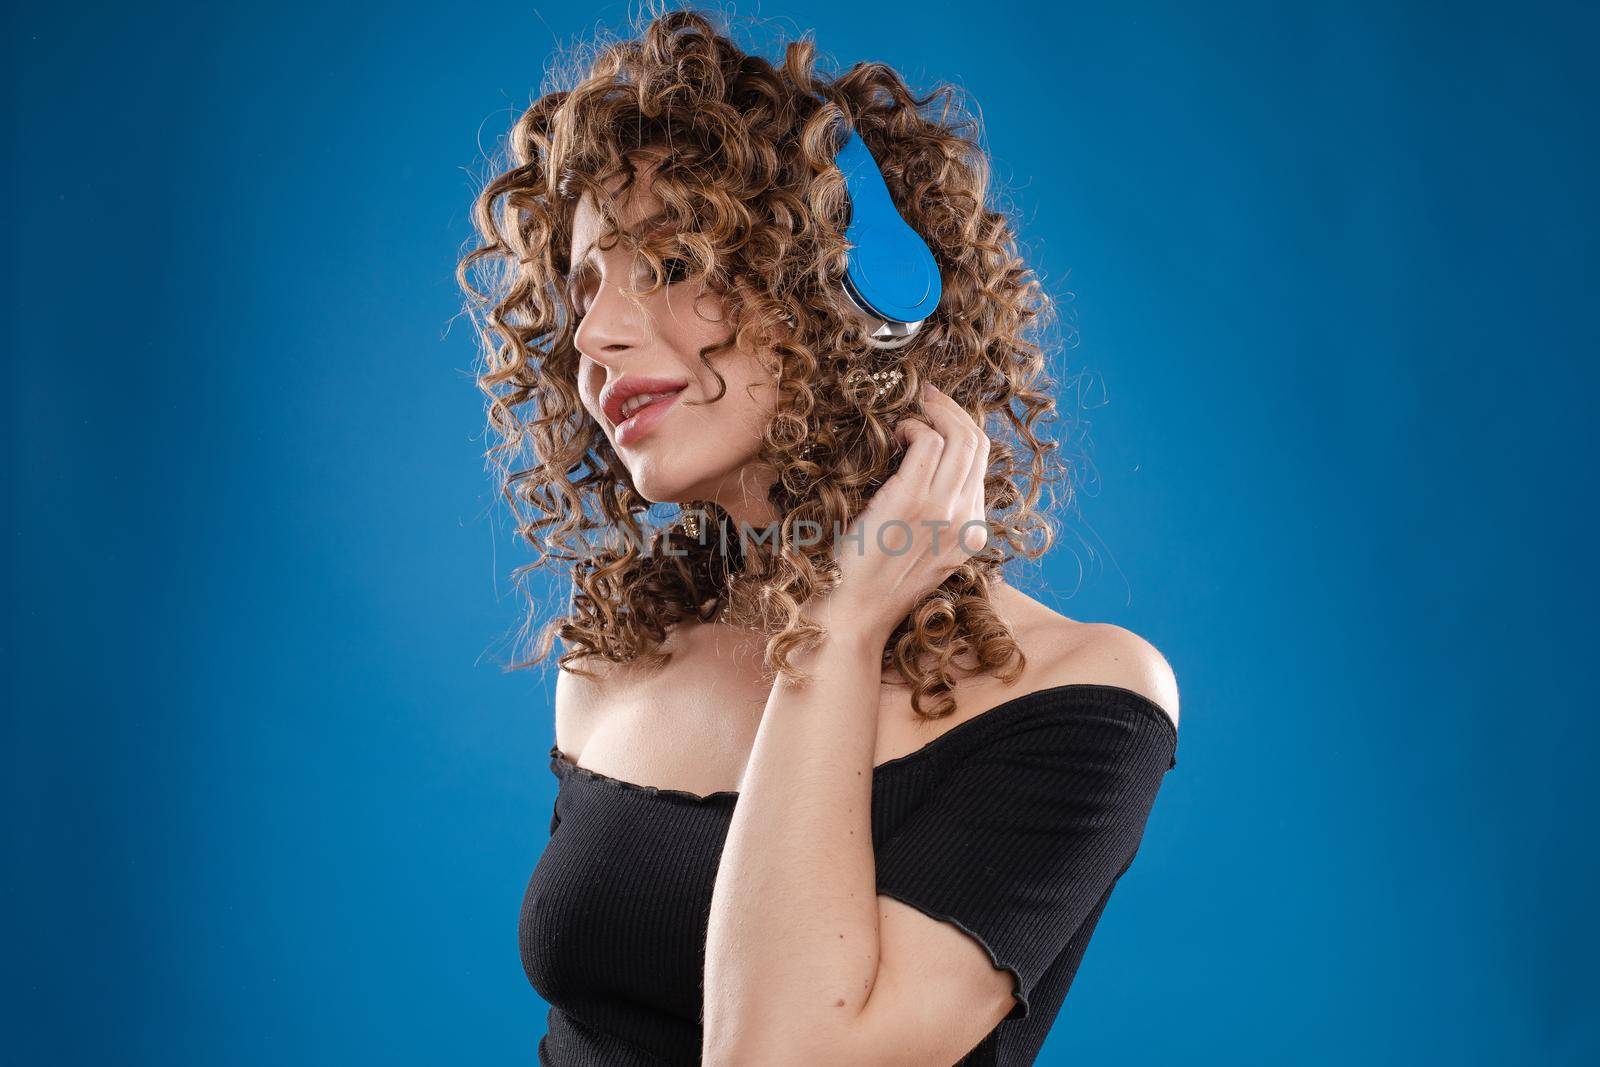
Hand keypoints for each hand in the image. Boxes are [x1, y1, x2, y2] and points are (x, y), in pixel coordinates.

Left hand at [806, 383, 990, 644]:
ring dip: (935, 413)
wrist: (853, 616)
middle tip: (928, 397)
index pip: (983, 464)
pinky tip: (897, 435)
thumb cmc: (874, 583)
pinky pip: (928, 443)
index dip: (964, 430)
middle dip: (954, 411)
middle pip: (978, 444)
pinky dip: (914, 427)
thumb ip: (937, 518)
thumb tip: (929, 471)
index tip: (940, 415)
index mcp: (972, 534)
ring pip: (960, 437)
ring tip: (912, 415)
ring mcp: (943, 511)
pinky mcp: (912, 502)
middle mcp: (965, 521)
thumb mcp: (922, 553)